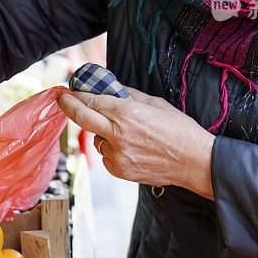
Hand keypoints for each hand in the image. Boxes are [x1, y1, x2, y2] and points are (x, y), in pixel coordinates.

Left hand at [57, 86, 215, 198]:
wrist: (195, 162)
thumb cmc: (179, 129)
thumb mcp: (154, 103)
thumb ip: (127, 95)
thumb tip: (108, 86)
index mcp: (127, 114)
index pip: (91, 102)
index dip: (77, 94)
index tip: (69, 89)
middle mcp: (118, 135)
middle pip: (82, 118)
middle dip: (69, 106)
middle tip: (63, 99)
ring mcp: (118, 155)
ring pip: (97, 139)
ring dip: (102, 131)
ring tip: (123, 130)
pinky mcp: (120, 171)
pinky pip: (106, 155)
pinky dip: (111, 148)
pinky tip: (129, 146)